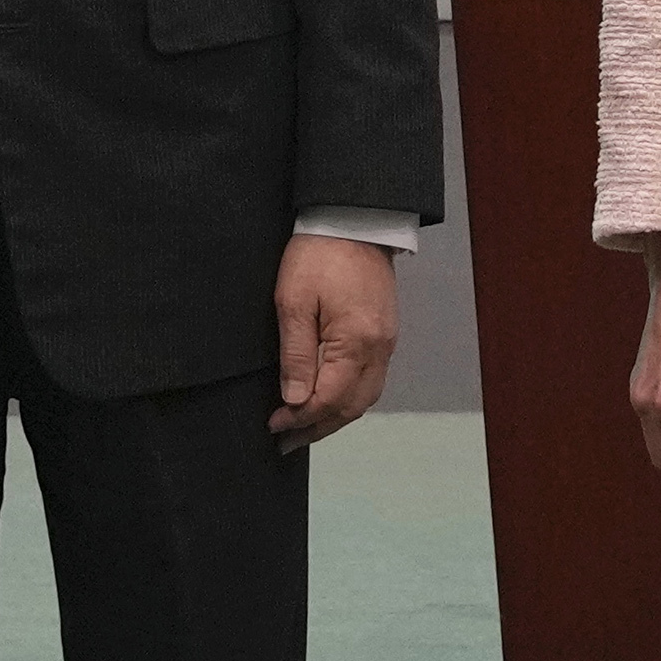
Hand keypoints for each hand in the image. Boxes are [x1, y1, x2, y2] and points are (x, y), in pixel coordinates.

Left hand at [271, 233, 400, 445]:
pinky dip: (349, 398)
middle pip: (352, 407)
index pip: (328, 398)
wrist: (354, 220)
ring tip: (305, 428)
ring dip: (335, 416)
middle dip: (318, 427)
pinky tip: (329, 399)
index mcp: (355, 342)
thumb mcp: (293, 302)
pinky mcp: (386, 334)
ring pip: (365, 397)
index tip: (274, 424)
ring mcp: (387, 342)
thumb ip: (296, 355)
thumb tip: (295, 400)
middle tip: (286, 441)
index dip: (299, 417)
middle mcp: (379, 349)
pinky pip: (371, 380)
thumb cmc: (319, 254)